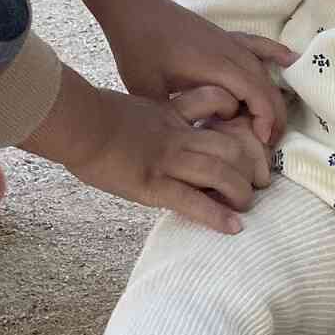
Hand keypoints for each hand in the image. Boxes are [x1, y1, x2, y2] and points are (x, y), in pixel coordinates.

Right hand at [22, 68, 272, 233]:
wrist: (76, 125)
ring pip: (219, 172)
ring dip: (239, 191)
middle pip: (229, 146)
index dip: (239, 123)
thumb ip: (156, 114)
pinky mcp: (153, 186)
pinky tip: (233, 227)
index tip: (251, 137)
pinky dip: (216, 216)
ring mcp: (167, 161)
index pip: (219, 110)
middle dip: (250, 165)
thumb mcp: (134, 107)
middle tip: (258, 180)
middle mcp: (177, 137)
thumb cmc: (93, 117)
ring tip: (246, 204)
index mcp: (172, 115)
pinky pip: (192, 201)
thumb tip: (164, 124)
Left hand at [100, 0, 292, 146]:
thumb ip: (174, 117)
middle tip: (269, 145)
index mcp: (213, 68)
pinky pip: (257, 45)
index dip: (263, 121)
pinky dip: (275, 53)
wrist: (134, 8)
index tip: (260, 144)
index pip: (254, 95)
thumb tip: (193, 142)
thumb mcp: (149, 91)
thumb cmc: (138, 49)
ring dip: (272, 98)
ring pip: (263, 72)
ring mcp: (230, 43)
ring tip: (274, 124)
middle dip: (273, 117)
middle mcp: (230, 54)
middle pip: (265, 87)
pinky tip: (291, 60)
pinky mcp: (225, 37)